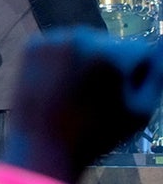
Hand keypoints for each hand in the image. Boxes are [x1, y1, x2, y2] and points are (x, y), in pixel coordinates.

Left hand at [5, 28, 162, 183]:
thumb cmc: (96, 134)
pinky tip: (57, 85)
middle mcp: (82, 37)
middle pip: (112, 45)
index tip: (118, 99)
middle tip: (93, 100)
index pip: (141, 51)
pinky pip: (62, 47)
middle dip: (110, 65)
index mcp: (112, 54)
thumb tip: (162, 44)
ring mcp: (53, 40)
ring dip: (86, 61)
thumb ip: (157, 75)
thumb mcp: (140, 111)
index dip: (135, 77)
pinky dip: (63, 61)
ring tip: (73, 94)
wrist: (41, 146)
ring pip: (86, 44)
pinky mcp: (32, 45)